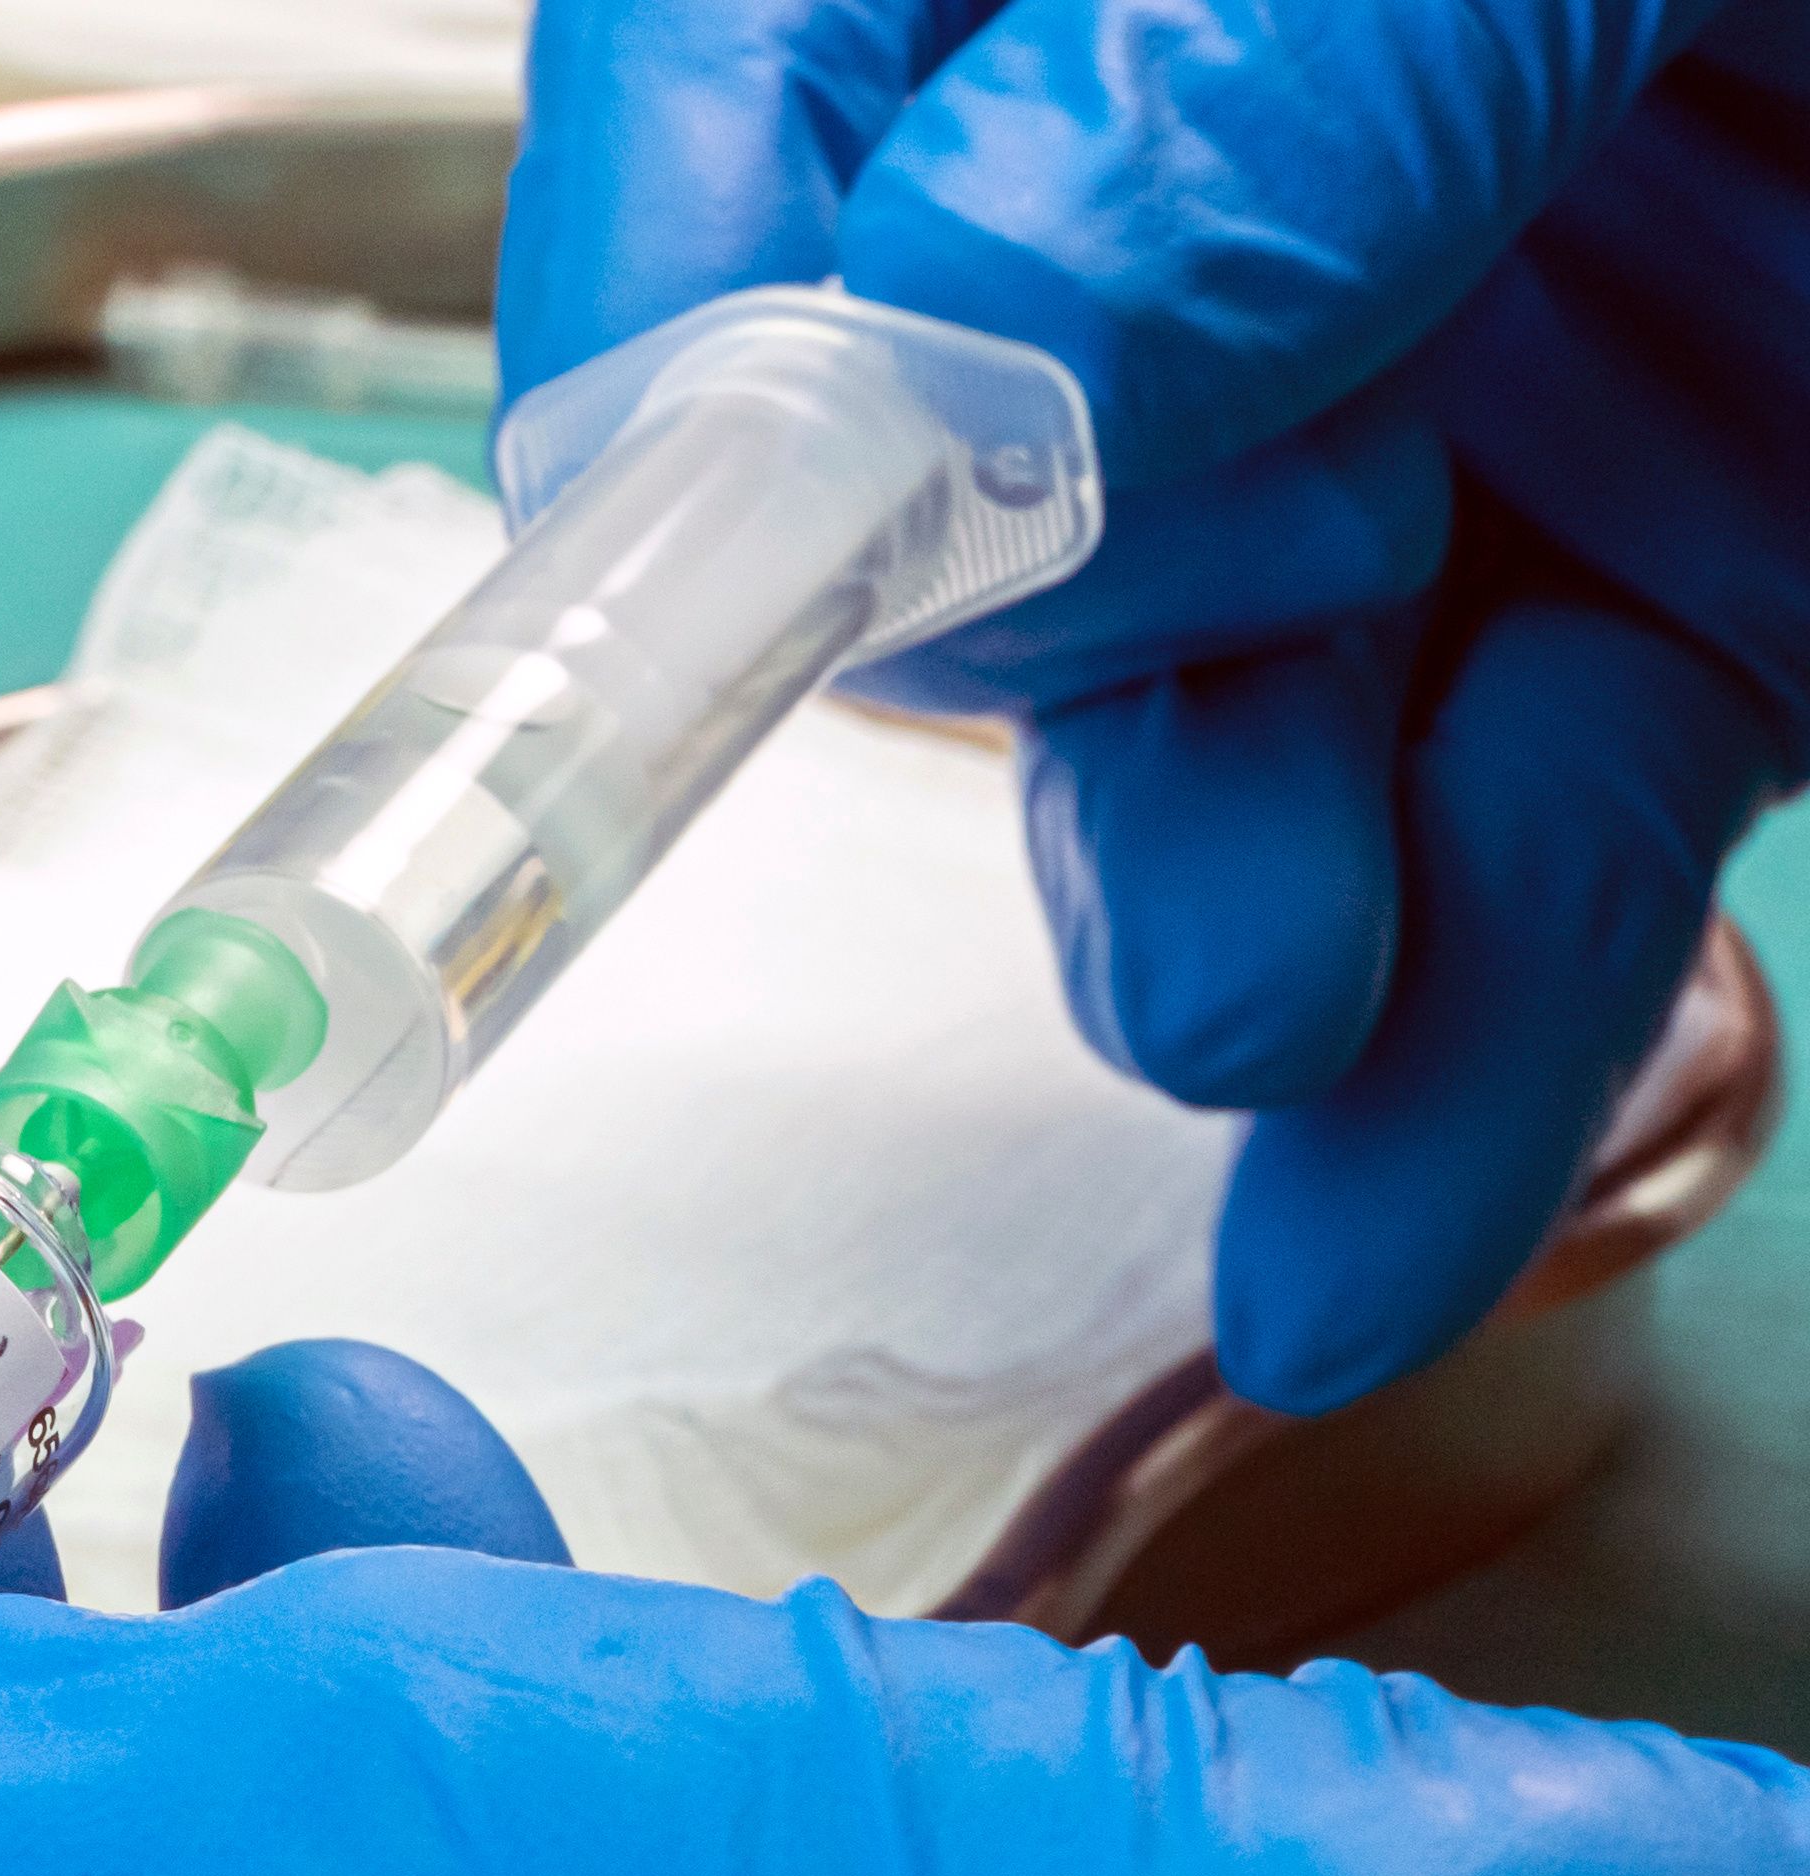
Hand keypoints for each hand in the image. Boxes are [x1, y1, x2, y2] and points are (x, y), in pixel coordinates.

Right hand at [502, 0, 1809, 1412]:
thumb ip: (1281, 58)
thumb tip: (953, 350)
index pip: (761, 120)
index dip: (703, 369)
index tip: (714, 597)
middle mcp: (1264, 143)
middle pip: (975, 469)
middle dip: (1045, 667)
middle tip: (1214, 717)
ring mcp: (1493, 374)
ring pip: (1237, 716)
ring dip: (1215, 908)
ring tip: (1263, 1010)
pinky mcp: (1706, 581)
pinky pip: (1516, 850)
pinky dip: (1443, 1061)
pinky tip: (1350, 1224)